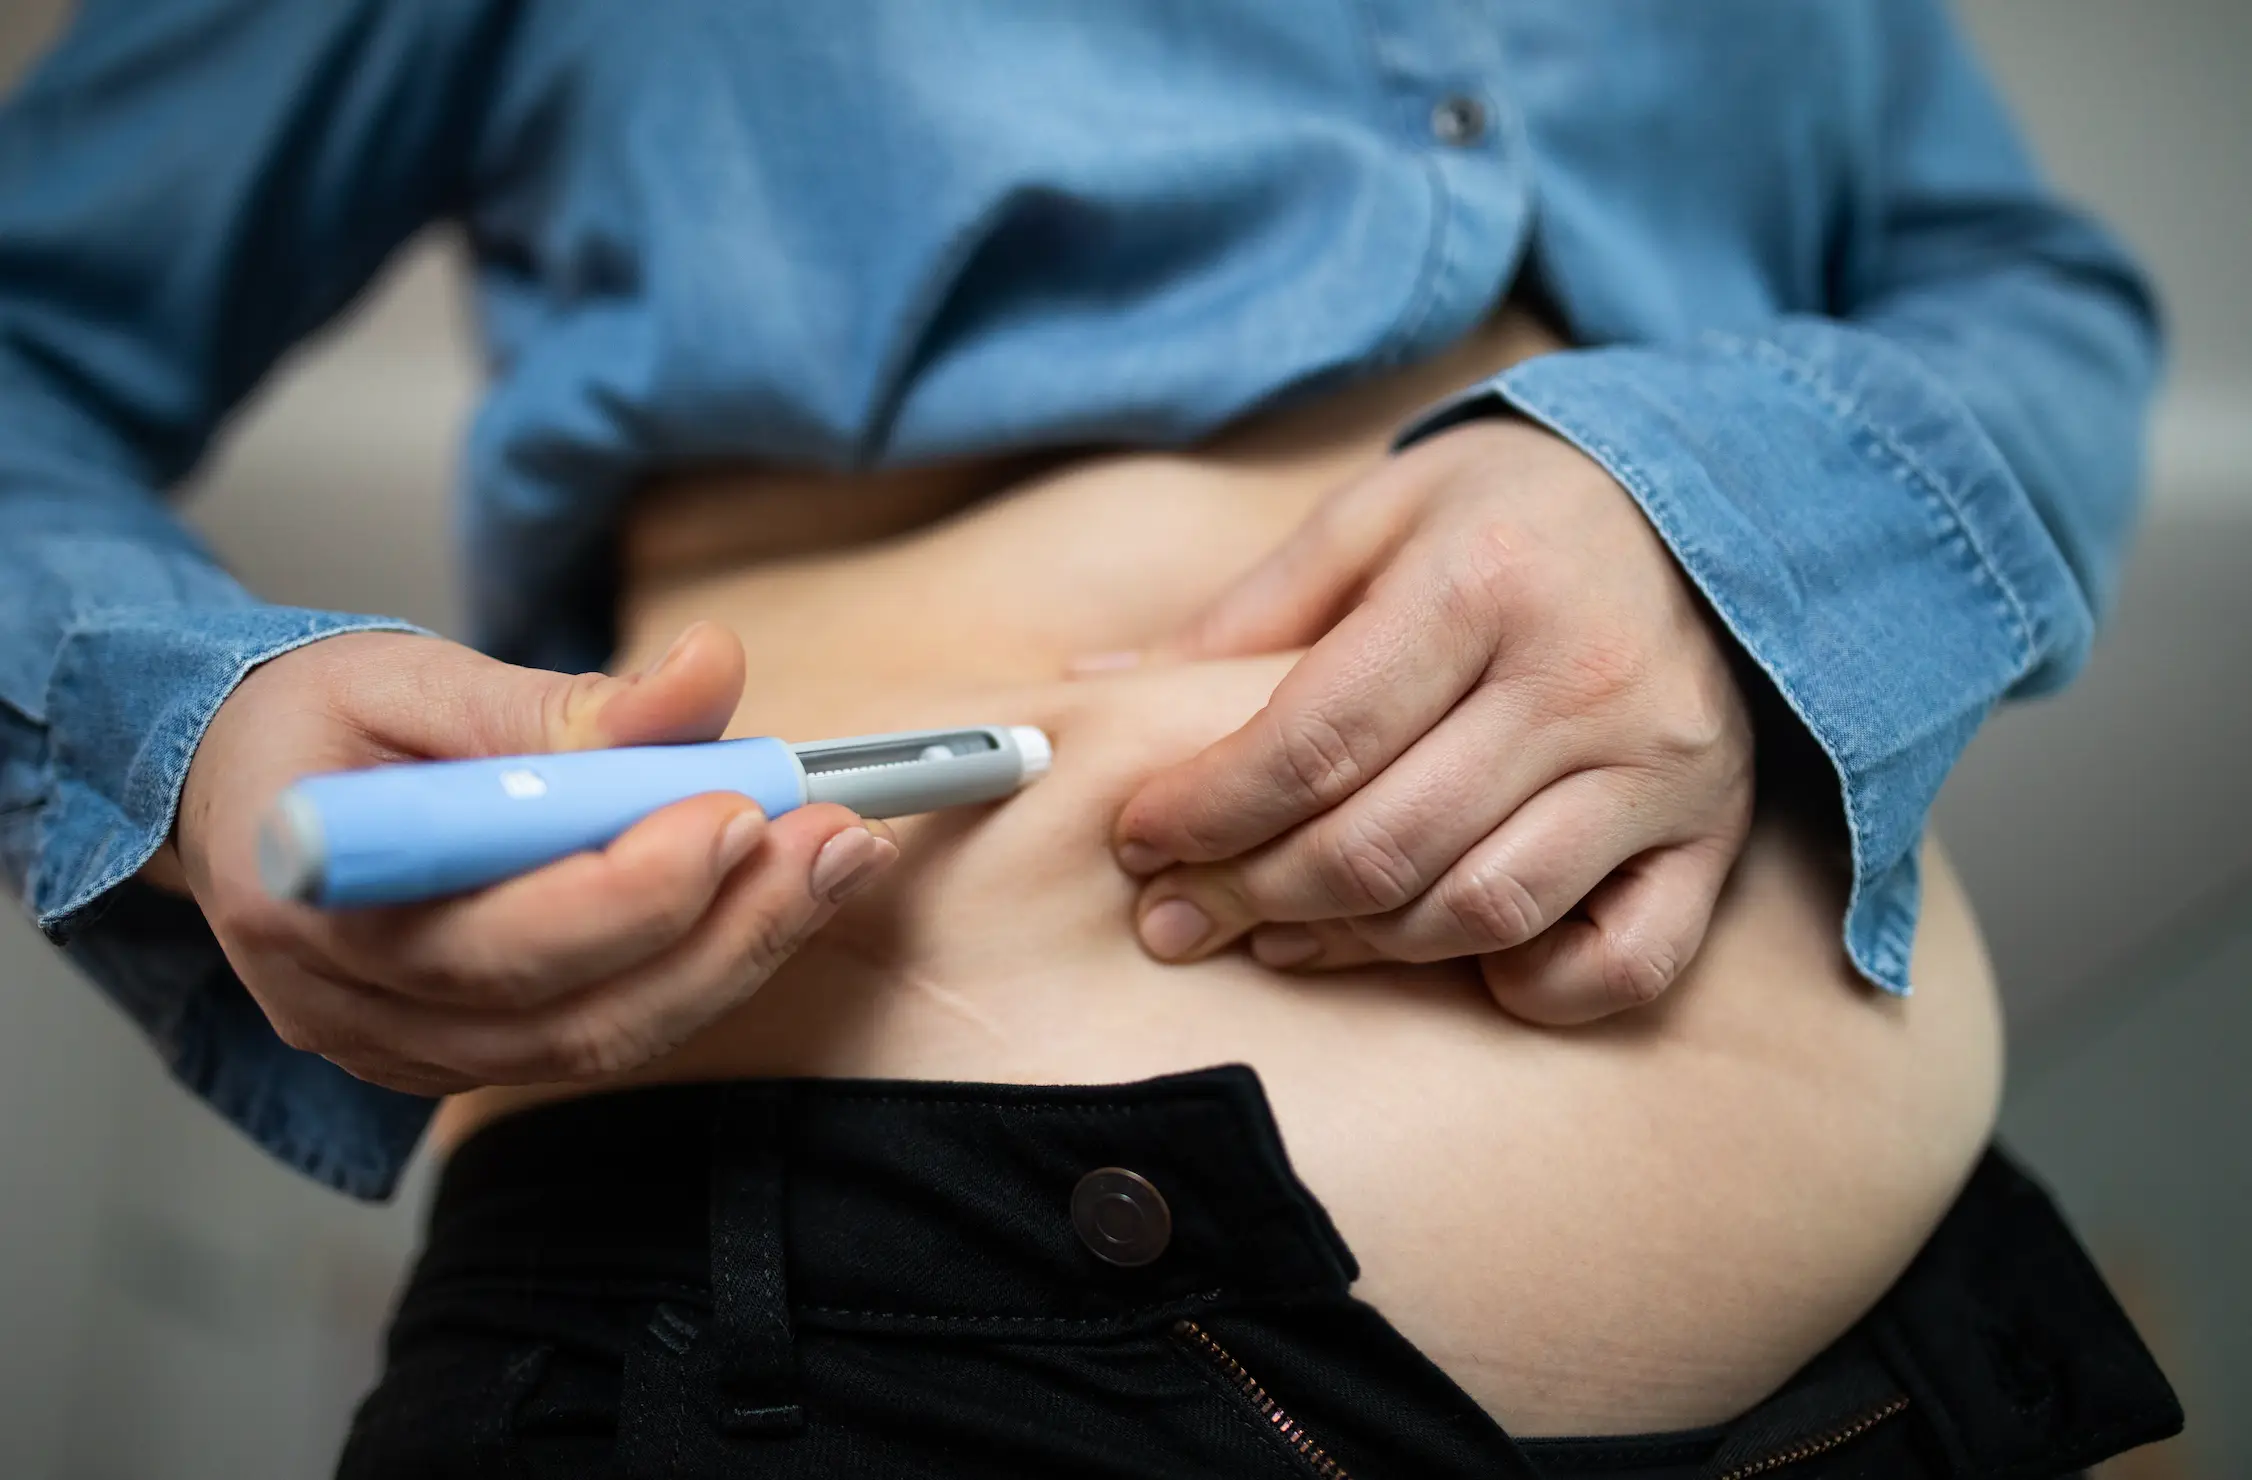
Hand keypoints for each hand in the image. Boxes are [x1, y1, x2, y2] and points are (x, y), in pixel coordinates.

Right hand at [157, 621, 896, 1094]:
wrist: (240, 791)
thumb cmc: (314, 725)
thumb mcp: (415, 676)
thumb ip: (563, 700)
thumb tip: (711, 672)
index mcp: (309, 899)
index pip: (492, 938)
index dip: (631, 889)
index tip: (742, 810)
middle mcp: (350, 1008)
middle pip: (570, 1014)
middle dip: (729, 926)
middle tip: (833, 837)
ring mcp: (408, 1053)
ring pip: (604, 1041)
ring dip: (741, 952)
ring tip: (834, 860)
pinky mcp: (465, 1057)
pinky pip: (604, 1036)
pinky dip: (703, 969)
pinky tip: (774, 896)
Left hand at [1106, 417, 1754, 1023]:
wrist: (1706, 501)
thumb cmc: (1512, 513)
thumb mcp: (1376, 515)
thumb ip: (1248, 612)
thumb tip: (1101, 691)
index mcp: (1483, 580)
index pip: (1315, 738)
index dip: (1207, 809)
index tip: (1139, 839)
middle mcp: (1582, 678)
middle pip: (1382, 843)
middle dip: (1250, 895)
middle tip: (1178, 916)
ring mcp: (1660, 767)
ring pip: (1481, 911)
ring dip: (1358, 947)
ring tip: (1279, 934)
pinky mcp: (1712, 836)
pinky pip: (1620, 965)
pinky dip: (1529, 987)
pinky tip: (1454, 957)